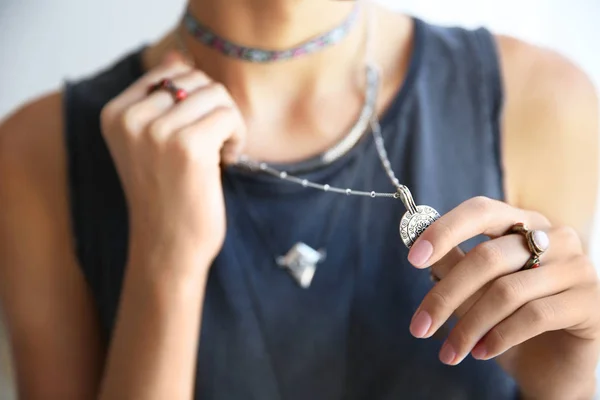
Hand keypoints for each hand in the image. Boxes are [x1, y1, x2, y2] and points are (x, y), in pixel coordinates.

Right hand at [100, 52, 245, 272]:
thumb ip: (162, 99)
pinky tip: (227, 160)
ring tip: (221, 152)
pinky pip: (229, 115)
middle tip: (215, 143)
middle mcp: (130, 118)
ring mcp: (156, 131)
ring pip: (216, 94)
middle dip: (215, 108)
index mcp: (116, 114)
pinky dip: (237, 135)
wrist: (167, 247)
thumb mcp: (153, 143)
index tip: (196, 132)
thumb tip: (178, 55)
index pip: (170, 71)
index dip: (196, 99)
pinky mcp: (187, 146)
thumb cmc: (166, 197)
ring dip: (229, 122)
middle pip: (196, 79)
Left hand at [407, 196, 599, 398]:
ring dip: (469, 326)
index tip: (413, 258)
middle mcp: (555, 236)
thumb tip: (418, 246)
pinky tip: (482, 352)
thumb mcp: (473, 290)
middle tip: (419, 326)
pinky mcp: (590, 301)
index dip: (445, 231)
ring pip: (506, 291)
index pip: (481, 211)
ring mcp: (576, 266)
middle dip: (446, 296)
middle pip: (487, 257)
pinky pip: (534, 315)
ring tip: (450, 351)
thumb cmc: (508, 319)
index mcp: (523, 222)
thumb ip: (452, 264)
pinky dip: (500, 337)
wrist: (551, 364)